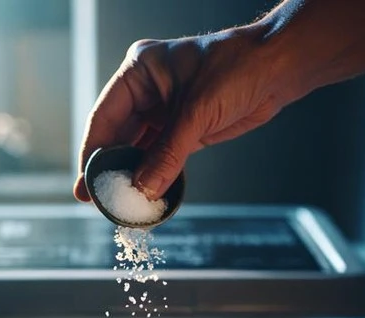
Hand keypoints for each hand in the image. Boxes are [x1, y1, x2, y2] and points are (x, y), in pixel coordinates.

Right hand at [73, 26, 294, 201]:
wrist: (280, 68)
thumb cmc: (239, 68)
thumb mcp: (196, 113)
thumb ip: (167, 155)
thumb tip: (143, 189)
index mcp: (139, 71)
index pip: (105, 116)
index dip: (93, 152)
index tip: (84, 183)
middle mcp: (148, 90)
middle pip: (118, 135)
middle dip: (110, 168)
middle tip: (97, 200)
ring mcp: (166, 110)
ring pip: (139, 149)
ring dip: (133, 176)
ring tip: (121, 203)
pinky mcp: (185, 128)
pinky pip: (162, 156)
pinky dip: (156, 175)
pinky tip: (147, 194)